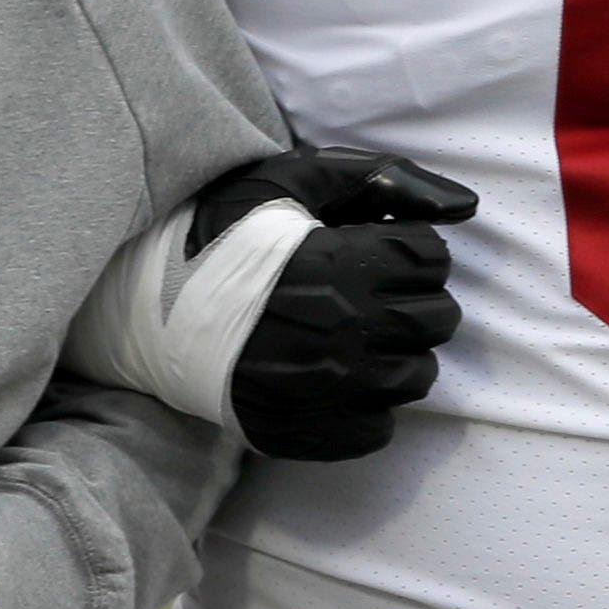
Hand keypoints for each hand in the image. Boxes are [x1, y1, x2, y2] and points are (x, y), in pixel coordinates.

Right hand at [209, 149, 474, 459]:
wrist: (143, 307)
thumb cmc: (221, 233)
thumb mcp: (290, 177)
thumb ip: (381, 178)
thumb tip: (465, 205)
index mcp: (345, 265)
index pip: (433, 258)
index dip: (406, 247)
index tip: (370, 249)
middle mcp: (346, 333)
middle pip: (438, 319)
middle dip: (411, 298)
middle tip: (364, 291)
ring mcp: (329, 390)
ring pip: (417, 376)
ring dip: (395, 352)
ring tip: (348, 335)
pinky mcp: (310, 432)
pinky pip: (380, 427)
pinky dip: (366, 403)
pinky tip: (329, 375)